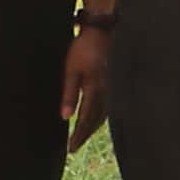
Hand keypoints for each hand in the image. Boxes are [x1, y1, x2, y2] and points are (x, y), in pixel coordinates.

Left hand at [63, 23, 109, 146]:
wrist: (101, 32)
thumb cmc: (83, 49)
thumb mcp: (71, 70)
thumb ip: (69, 94)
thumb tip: (65, 116)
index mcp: (95, 90)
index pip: (85, 119)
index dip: (78, 135)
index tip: (70, 147)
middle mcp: (106, 93)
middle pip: (95, 120)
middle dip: (84, 134)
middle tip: (74, 146)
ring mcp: (112, 88)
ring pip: (103, 115)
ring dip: (92, 127)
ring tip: (82, 135)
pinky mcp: (113, 83)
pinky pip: (107, 106)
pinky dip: (99, 117)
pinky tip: (95, 118)